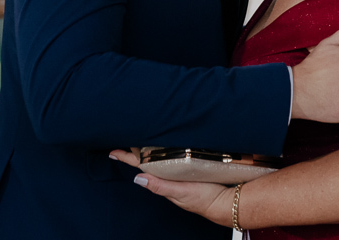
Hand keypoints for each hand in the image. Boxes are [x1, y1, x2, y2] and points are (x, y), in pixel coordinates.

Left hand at [109, 150, 234, 227]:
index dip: (127, 159)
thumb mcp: (180, 192)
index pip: (141, 167)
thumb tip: (138, 179)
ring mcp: (180, 173)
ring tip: (140, 138)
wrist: (226, 200)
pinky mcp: (191, 169)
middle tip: (126, 136)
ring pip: (160, 159)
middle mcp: (169, 176)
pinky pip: (174, 158)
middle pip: (148, 161)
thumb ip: (160, 186)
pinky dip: (167, 151)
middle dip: (136, 150)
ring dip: (150, 149)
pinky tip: (167, 145)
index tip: (113, 151)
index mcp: (164, 181)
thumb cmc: (204, 198)